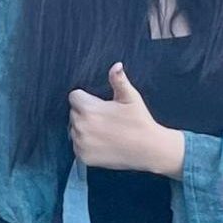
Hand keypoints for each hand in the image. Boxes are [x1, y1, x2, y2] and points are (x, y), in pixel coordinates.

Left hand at [68, 63, 184, 176]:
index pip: (74, 97)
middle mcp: (81, 126)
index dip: (86, 99)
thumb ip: (118, 80)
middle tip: (105, 119)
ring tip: (104, 131)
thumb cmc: (140, 121)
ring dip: (84, 129)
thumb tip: (116, 66)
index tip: (99, 105)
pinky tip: (102, 143)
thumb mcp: (131, 97)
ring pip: (74, 130)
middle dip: (85, 113)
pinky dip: (86, 144)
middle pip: (74, 113)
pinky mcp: (83, 157)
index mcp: (89, 109)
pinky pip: (77, 146)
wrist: (149, 150)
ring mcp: (81, 143)